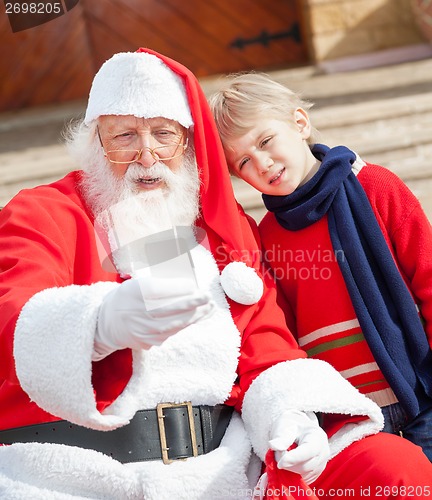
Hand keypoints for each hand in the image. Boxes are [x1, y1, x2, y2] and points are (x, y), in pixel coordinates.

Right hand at [94, 276, 214, 359]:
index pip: (161, 290)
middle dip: (195, 302)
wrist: (108, 323)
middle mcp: (139, 312)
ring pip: (176, 323)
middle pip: (172, 307)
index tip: (195, 285)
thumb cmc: (127, 297)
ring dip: (196, 315)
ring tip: (209, 307)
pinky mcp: (149, 341)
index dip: (181, 288)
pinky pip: (172, 332)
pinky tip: (198, 317)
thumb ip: (159, 282)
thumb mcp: (137, 283)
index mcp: (136, 292)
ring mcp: (145, 329)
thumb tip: (188, 283)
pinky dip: (187, 324)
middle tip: (208, 296)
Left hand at [269, 410, 329, 483]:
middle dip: (288, 463)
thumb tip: (274, 446)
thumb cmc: (291, 425)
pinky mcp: (316, 473)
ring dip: (289, 468)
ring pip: (303, 474)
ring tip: (283, 454)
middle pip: (305, 466)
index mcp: (317, 437)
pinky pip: (303, 479)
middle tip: (277, 453)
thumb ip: (281, 436)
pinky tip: (288, 462)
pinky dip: (292, 473)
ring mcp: (321, 464)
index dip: (294, 458)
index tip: (280, 463)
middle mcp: (323, 452)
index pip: (309, 451)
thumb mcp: (285, 425)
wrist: (298, 428)